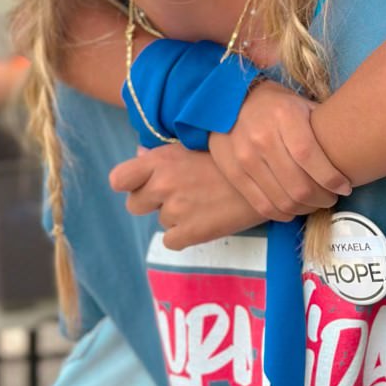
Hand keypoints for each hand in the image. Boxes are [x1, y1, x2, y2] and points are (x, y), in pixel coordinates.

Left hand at [110, 144, 301, 249]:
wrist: (267, 177)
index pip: (118, 179)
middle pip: (134, 205)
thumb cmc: (231, 155)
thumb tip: (140, 156)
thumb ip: (164, 153)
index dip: (128, 183)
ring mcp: (176, 210)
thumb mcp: (195, 144)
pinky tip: (205, 219)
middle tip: (177, 194)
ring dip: (175, 215)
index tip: (143, 182)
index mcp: (161, 160)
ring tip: (202, 201)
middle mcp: (163, 185)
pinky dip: (185, 234)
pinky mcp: (191, 233)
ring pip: (161, 220)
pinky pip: (172, 241)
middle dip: (150, 201)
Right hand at [208, 80, 350, 220]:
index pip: (310, 157)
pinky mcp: (233, 172)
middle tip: (331, 197)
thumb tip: (352, 151)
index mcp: (284, 116)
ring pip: (282, 200)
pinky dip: (282, 213)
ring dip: (304, 208)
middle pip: (298, 185)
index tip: (345, 187)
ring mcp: (245, 157)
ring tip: (314, 203)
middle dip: (322, 198)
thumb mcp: (301, 104)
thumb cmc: (275, 104)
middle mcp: (262, 137)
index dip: (331, 178)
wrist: (230, 100)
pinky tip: (293, 209)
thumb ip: (321, 127)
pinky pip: (262, 204)